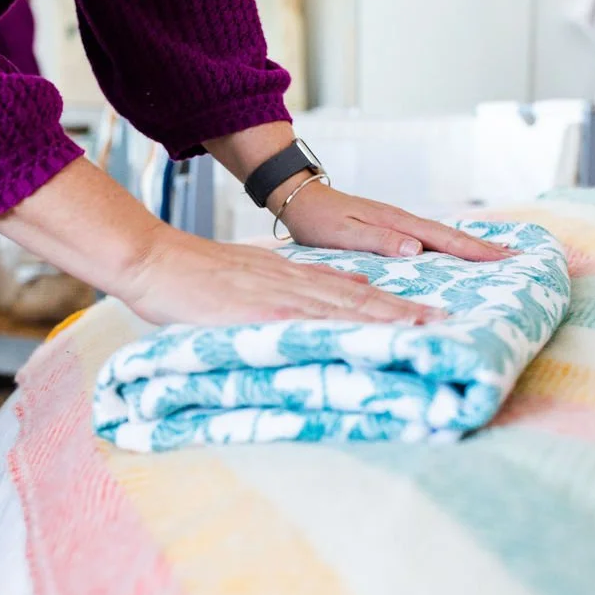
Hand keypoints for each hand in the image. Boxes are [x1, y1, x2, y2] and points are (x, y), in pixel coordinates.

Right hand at [0, 158, 442, 326]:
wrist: (153, 259)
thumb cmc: (191, 274)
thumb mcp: (249, 274)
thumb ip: (293, 284)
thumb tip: (342, 293)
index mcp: (289, 276)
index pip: (349, 291)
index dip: (388, 304)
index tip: (421, 315)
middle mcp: (290, 281)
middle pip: (356, 299)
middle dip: (400, 313)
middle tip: (441, 324)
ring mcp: (274, 294)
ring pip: (340, 307)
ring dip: (383, 319)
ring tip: (420, 330)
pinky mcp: (256, 308)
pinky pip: (304, 320)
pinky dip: (338, 328)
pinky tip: (362, 335)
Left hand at [277, 179, 513, 261]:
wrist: (300, 197)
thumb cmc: (318, 219)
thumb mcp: (344, 233)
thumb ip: (379, 241)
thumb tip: (417, 249)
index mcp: (397, 222)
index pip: (444, 239)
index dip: (475, 251)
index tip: (505, 259)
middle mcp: (403, 221)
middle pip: (451, 236)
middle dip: (484, 247)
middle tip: (517, 258)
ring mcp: (398, 223)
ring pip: (442, 237)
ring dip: (470, 246)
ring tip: (497, 256)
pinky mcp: (390, 228)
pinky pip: (428, 238)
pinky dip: (448, 245)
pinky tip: (455, 252)